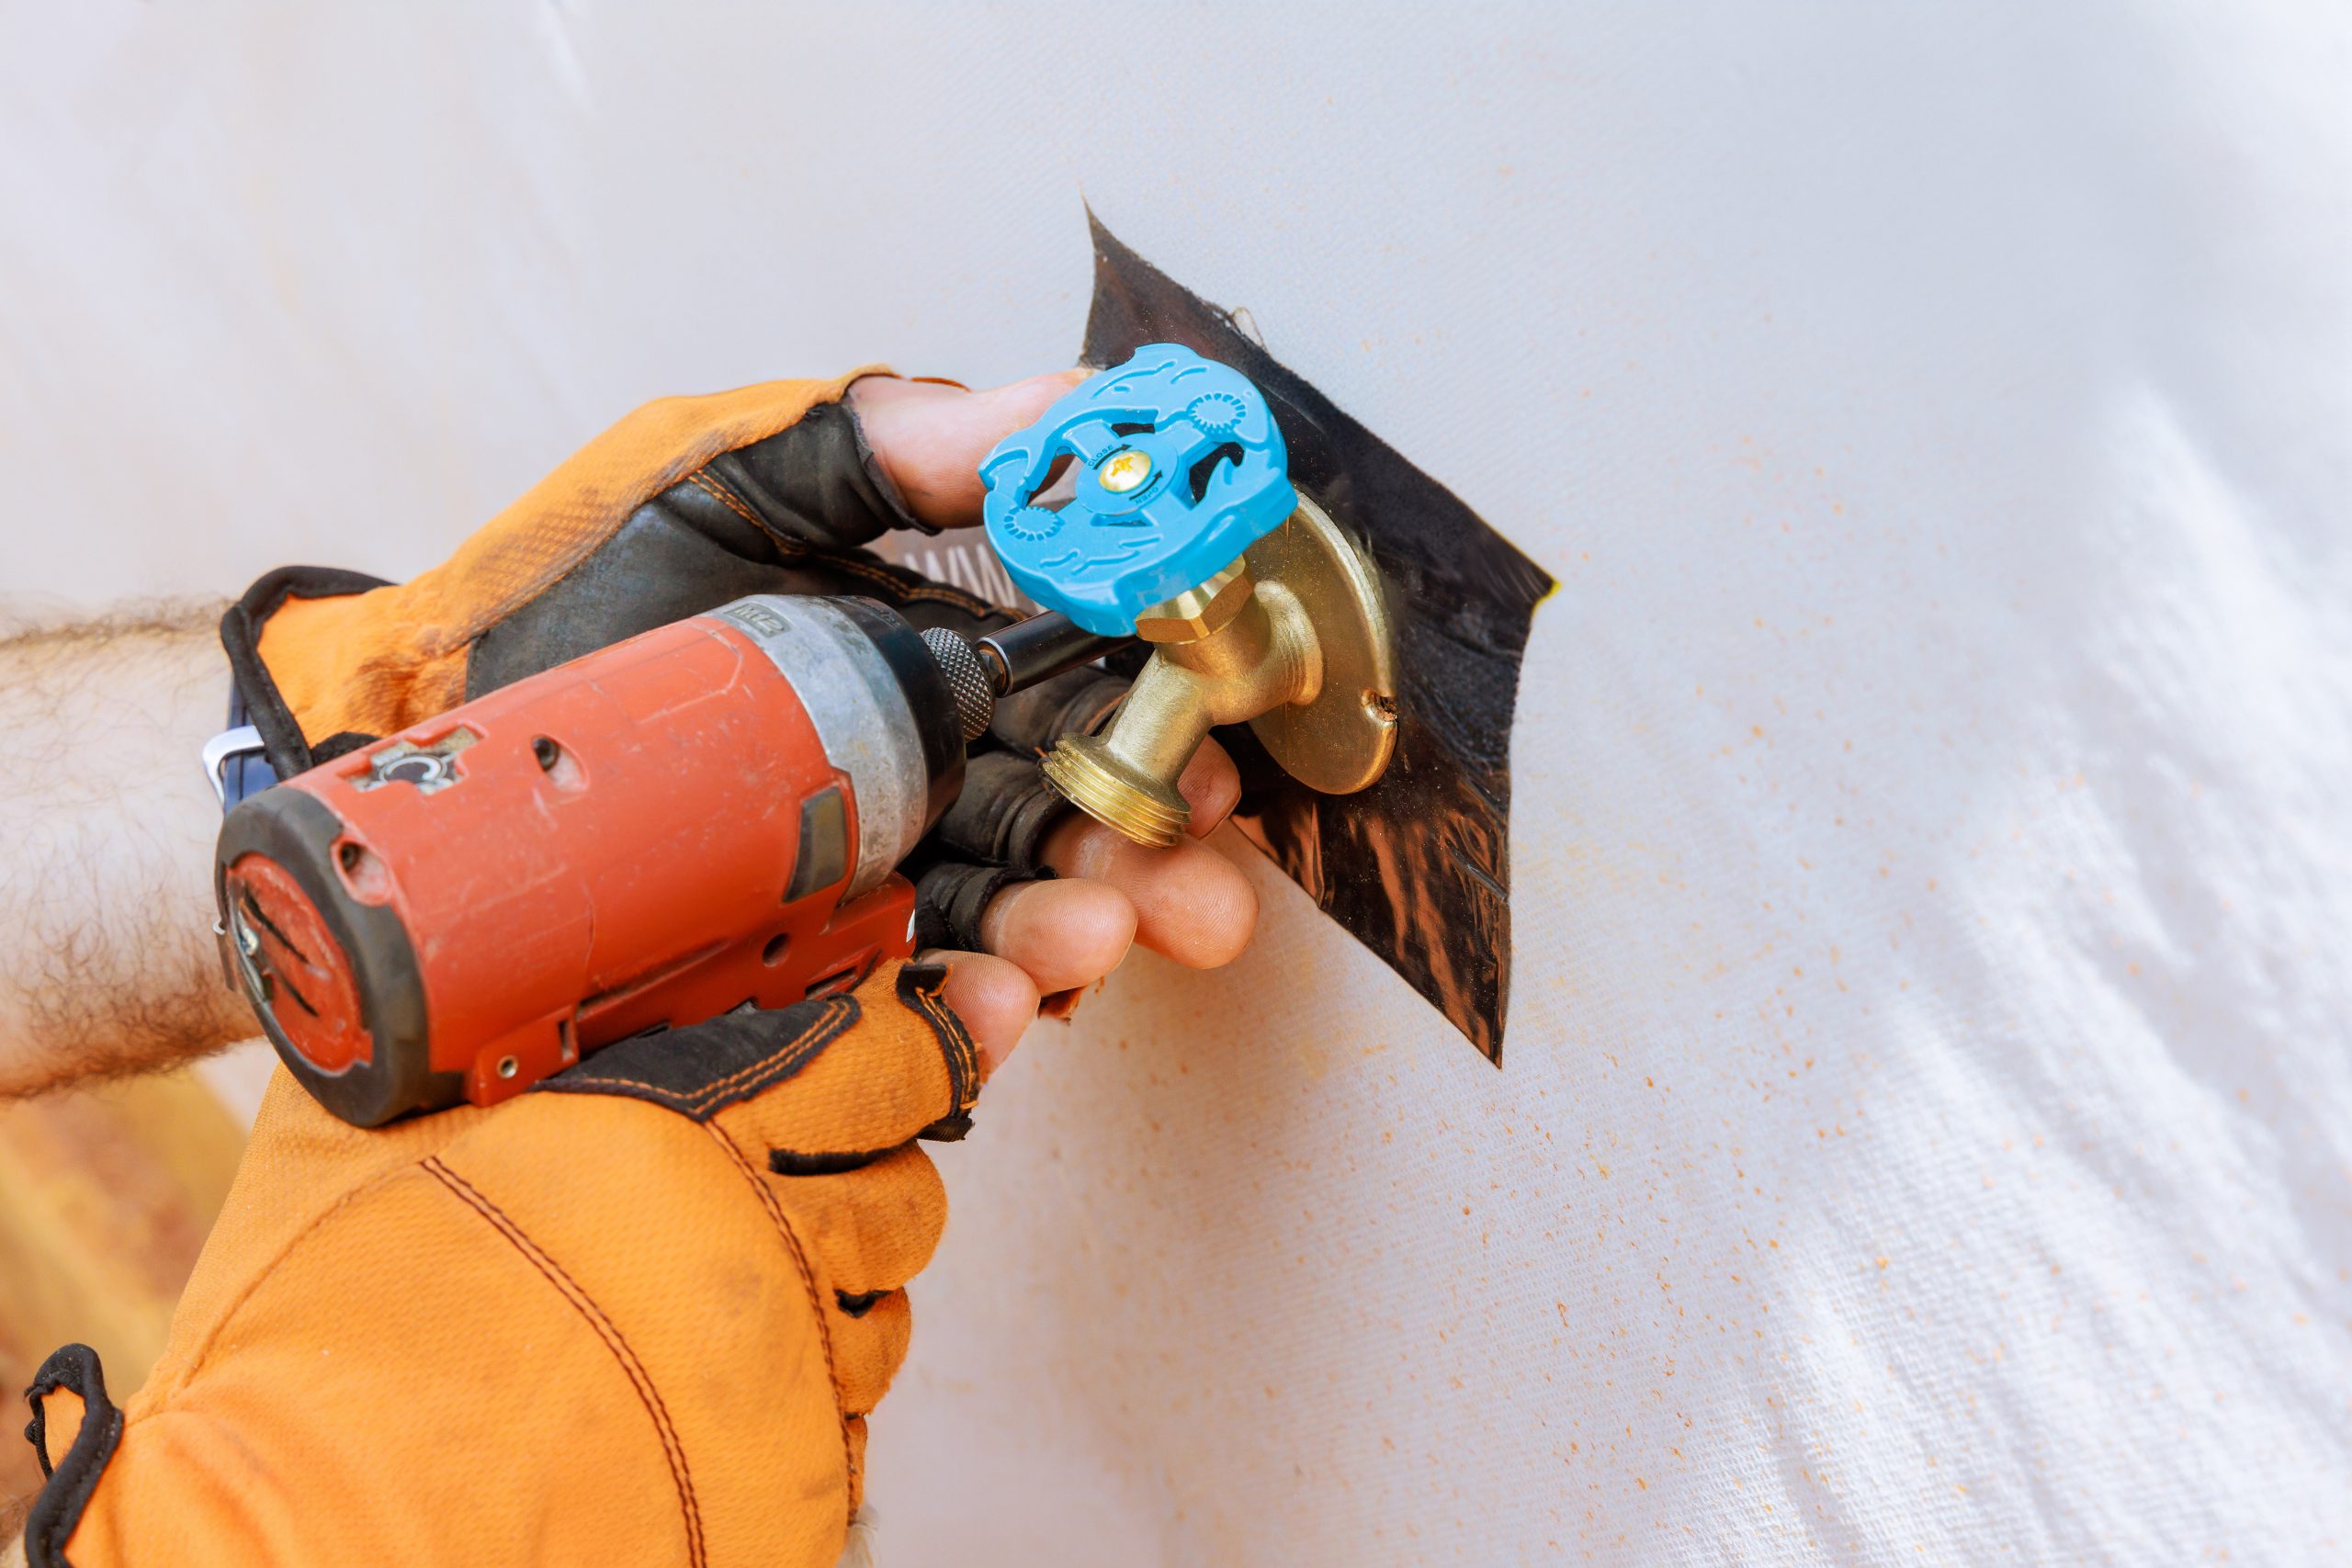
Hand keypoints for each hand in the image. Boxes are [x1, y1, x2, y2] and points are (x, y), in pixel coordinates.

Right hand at [16, 960, 1020, 1565]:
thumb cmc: (324, 1328)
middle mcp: (772, 1250)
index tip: (929, 1020)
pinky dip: (801, 1393)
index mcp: (698, 1131)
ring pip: (885, 1309)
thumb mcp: (382, 1120)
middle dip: (863, 1167)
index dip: (922, 1032)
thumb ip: (480, 1030)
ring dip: (830, 1285)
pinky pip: (849, 1422)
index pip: (894, 1054)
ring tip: (709, 1286)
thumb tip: (500, 962)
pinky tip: (702, 1384)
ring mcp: (792, 1382)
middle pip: (905, 1186)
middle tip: (777, 1168)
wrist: (306, 1531)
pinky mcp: (789, 1493)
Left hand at [226, 367, 1259, 1072]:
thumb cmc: (569, 590)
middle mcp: (906, 786)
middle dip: (1143, 866)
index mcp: (923, 668)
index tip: (1214, 746)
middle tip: (1195, 893)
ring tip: (1091, 941)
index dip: (1159, 729)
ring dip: (1069, 942)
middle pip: (1059, 831)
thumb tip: (1076, 404)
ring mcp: (850, 892)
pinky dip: (967, 1026)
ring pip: (999, 931)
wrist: (411, 736)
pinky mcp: (788, 986)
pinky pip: (899, 1019)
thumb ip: (894, 446)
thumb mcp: (732, 479)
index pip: (1078, 701)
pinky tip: (1000, 1009)